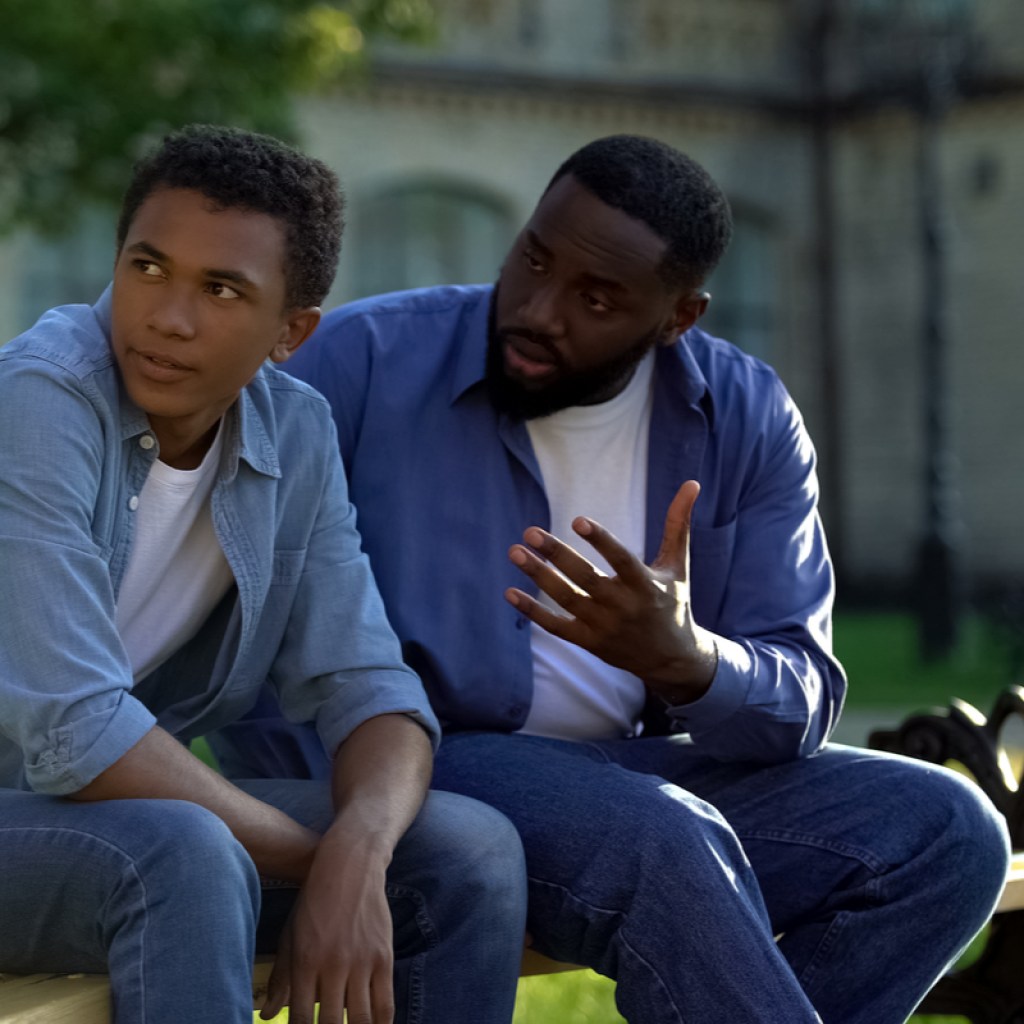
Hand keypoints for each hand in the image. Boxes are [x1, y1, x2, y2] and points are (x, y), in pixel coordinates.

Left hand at [260, 834, 394, 1023]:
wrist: (350, 867)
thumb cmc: (314, 903)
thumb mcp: (291, 936)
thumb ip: (281, 979)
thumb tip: (265, 1015)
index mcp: (304, 962)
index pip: (300, 1019)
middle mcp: (332, 965)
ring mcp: (361, 961)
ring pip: (360, 1020)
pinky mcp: (384, 957)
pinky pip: (385, 1004)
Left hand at [505, 480, 717, 704]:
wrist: (671, 659)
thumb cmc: (673, 603)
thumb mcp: (678, 565)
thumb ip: (678, 524)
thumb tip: (692, 483)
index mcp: (645, 585)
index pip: (621, 560)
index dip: (601, 540)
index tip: (577, 520)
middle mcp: (623, 606)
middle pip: (585, 578)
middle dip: (557, 554)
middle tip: (530, 531)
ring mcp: (604, 626)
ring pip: (566, 599)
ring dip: (538, 576)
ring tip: (515, 551)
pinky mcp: (589, 642)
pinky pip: (556, 626)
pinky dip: (532, 612)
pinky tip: (510, 592)